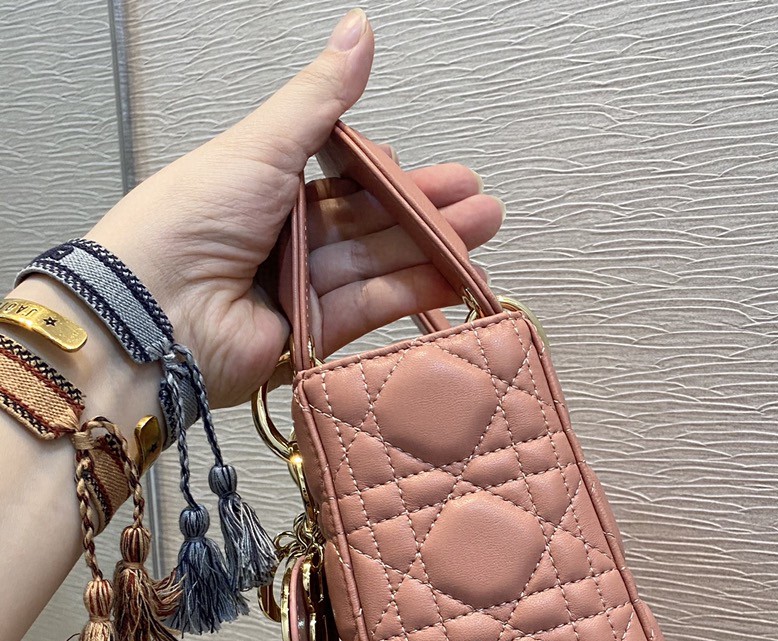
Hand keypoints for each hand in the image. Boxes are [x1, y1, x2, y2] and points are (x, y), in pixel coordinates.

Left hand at [84, 8, 504, 408]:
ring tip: (484, 228)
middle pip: (370, 222)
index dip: (386, 174)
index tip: (425, 170)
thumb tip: (358, 30)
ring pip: (379, 261)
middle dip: (426, 211)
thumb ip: (320, 99)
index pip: (342, 178)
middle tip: (480, 202)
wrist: (156, 316)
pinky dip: (414, 292)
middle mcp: (285, 239)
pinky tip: (456, 277)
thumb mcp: (261, 145)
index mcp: (265, 188)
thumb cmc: (189, 221)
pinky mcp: (314, 335)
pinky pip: (372, 307)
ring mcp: (302, 289)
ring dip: (433, 247)